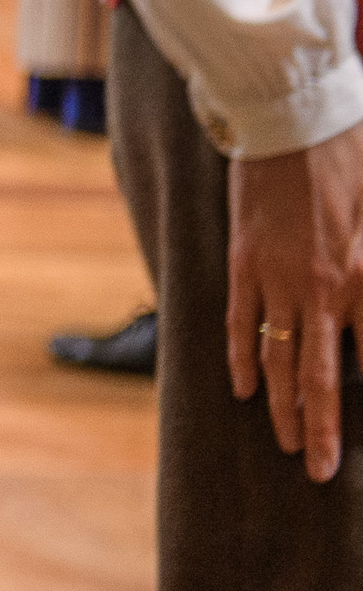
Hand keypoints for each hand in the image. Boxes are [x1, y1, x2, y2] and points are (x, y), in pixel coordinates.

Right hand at [228, 121, 362, 478]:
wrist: (291, 119)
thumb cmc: (352, 159)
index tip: (359, 438)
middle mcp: (322, 290)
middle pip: (322, 377)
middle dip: (322, 429)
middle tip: (318, 471)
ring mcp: (276, 279)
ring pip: (280, 360)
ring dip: (285, 408)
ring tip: (289, 446)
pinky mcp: (243, 262)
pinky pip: (240, 323)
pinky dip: (243, 359)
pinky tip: (246, 390)